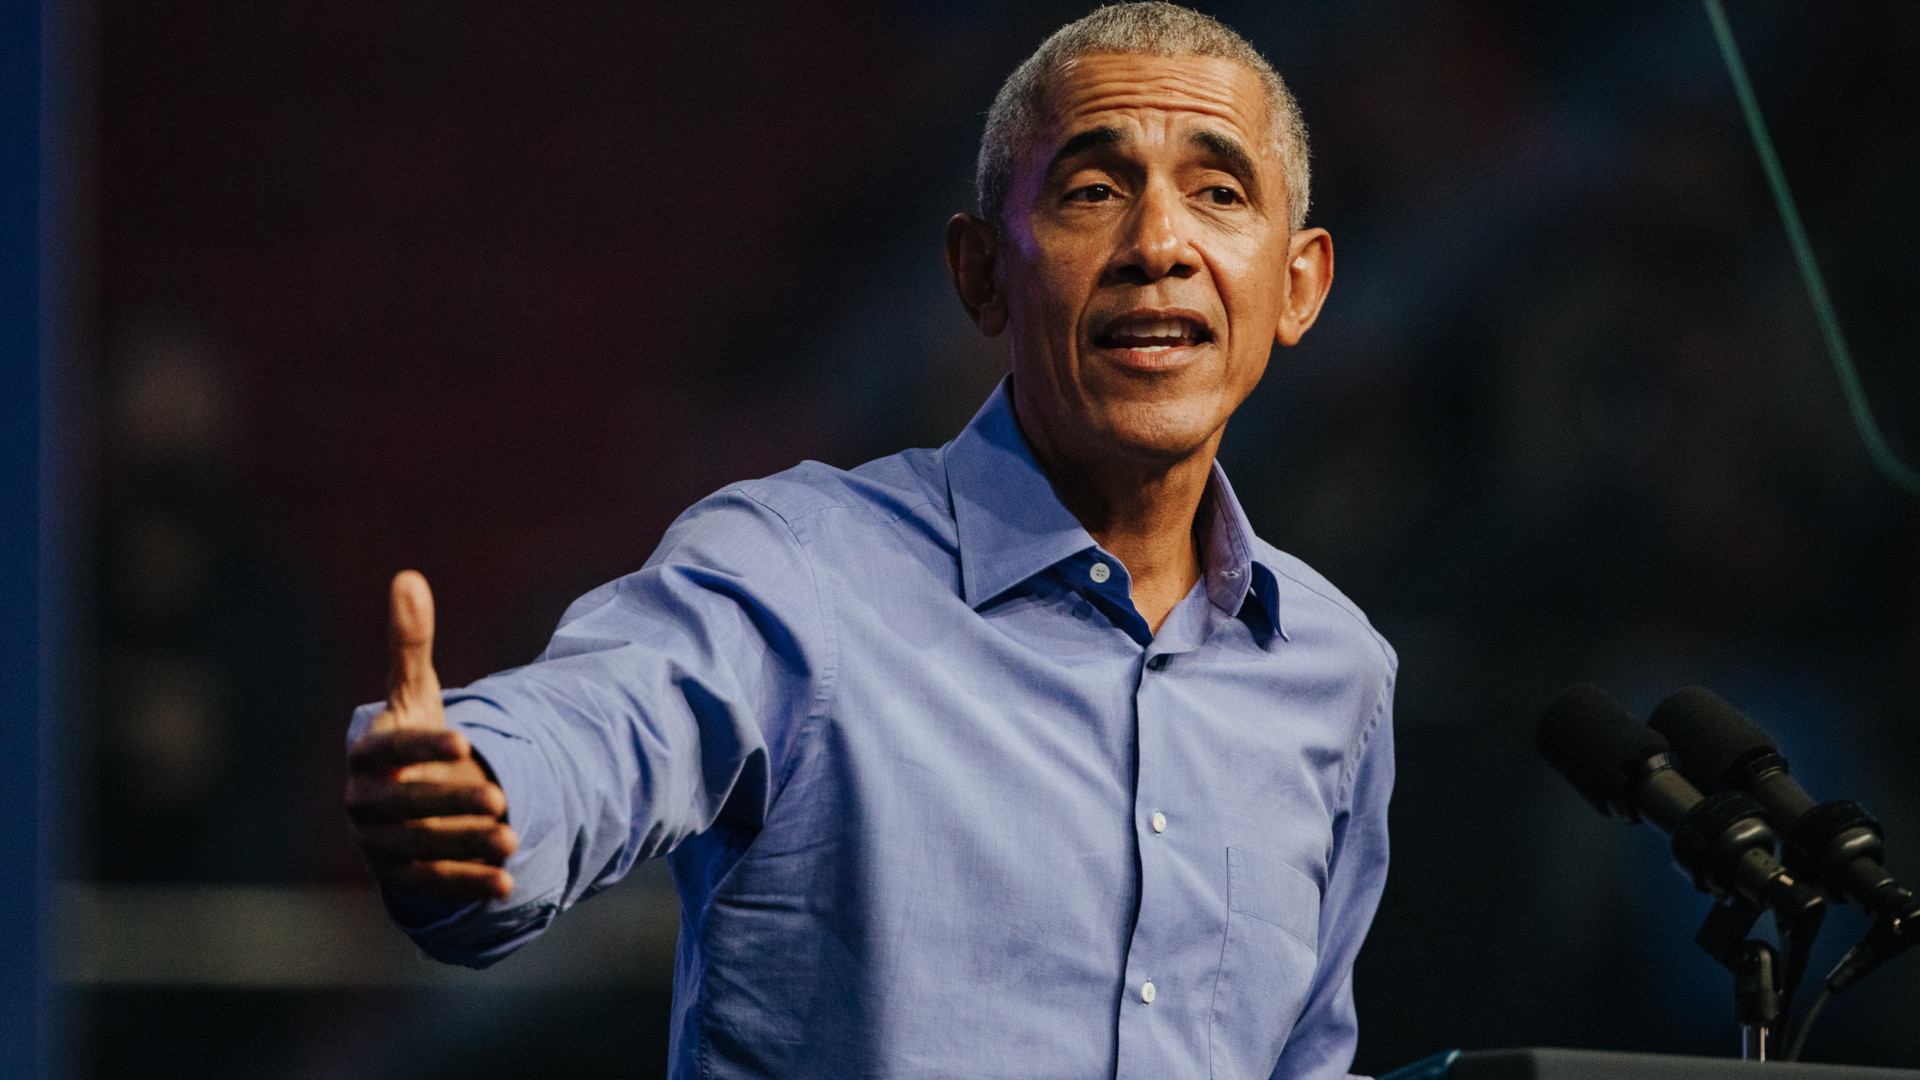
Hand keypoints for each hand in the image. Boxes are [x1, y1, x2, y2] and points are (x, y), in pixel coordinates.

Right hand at [346, 570, 516, 902]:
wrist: (404, 800)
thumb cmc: (412, 738)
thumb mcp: (416, 693)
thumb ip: (412, 643)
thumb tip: (409, 578)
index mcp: (368, 753)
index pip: (389, 750)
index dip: (424, 745)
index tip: (467, 740)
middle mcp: (365, 801)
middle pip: (404, 805)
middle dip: (451, 803)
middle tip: (500, 798)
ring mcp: (378, 843)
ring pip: (419, 847)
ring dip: (465, 846)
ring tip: (514, 839)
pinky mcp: (399, 877)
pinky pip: (431, 884)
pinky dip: (468, 884)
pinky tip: (508, 882)